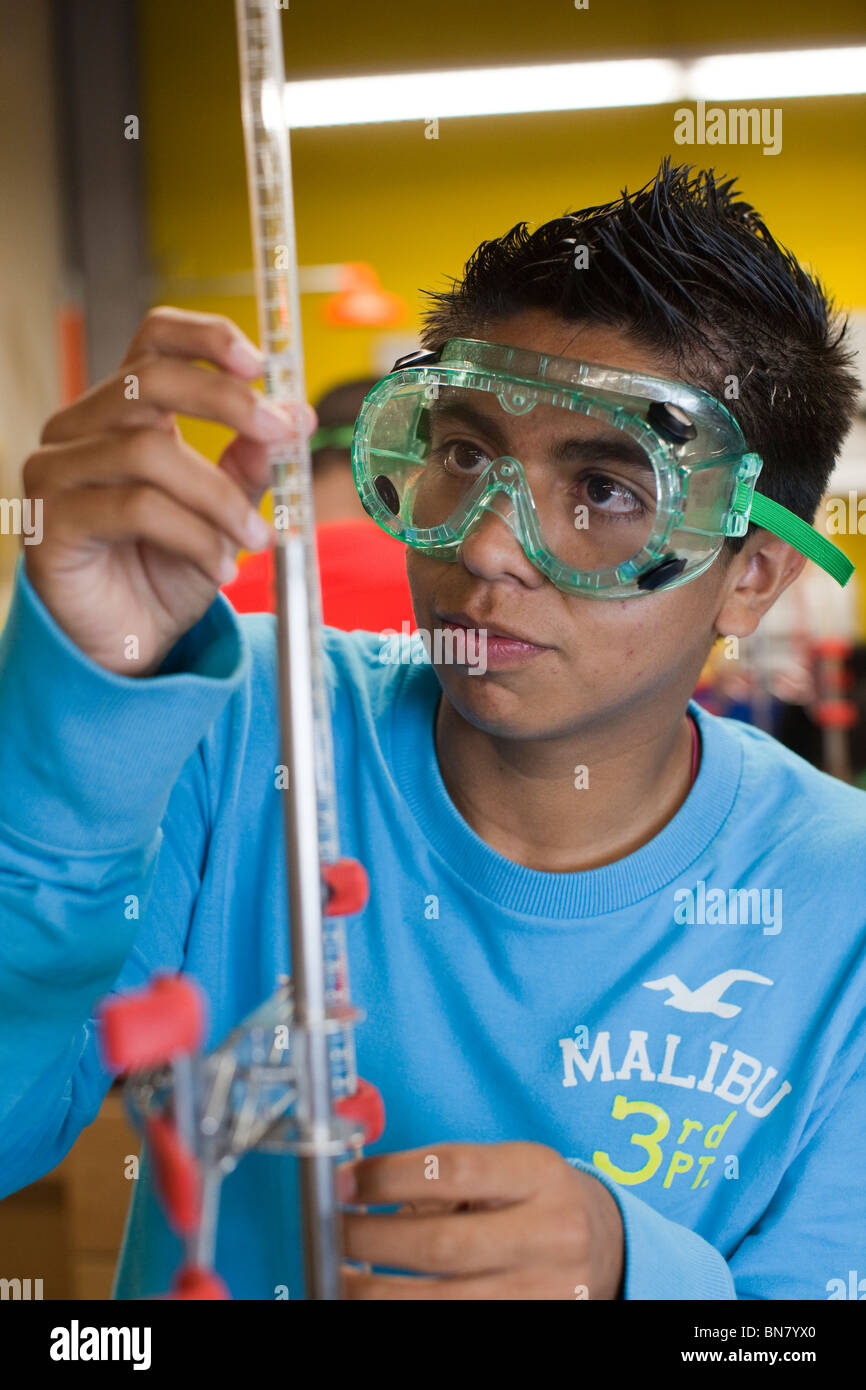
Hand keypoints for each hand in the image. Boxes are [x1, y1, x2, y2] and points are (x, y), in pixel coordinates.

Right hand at [23, 306, 315, 674]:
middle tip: (283, 434)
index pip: (154, 341)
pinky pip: (135, 508)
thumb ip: (251, 462)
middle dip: (228, 403)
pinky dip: (194, 536)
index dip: (206, 338)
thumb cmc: (166, 571)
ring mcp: (56, 472)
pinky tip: (221, 568)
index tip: (262, 361)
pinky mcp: (51, 521)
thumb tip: (297, 415)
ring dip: (220, 497)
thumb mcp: (224, 512)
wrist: (129, 646)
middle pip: (150, 380)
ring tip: (256, 539)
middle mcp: (79, 429)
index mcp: (121, 412)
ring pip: (150, 451)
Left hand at [338, 1141, 623, 1299]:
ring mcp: (543, 1291)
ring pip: (443, 1303)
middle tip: (330, 1232)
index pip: (451, 1169)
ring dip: (376, 1292)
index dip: (387, 1177)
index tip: (343, 1183)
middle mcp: (549, 1234)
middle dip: (372, 1240)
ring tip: (339, 1277)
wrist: (604, 1244)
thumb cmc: (537, 1197)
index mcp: (537, 1174)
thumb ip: (444, 1174)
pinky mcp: (535, 1325)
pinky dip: (410, 1315)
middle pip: (442, 1244)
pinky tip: (377, 1301)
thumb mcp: (507, 1166)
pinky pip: (458, 1327)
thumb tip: (357, 1185)